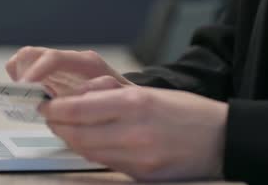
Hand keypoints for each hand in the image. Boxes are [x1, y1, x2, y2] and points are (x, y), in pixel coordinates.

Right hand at [5, 47, 133, 96]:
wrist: (130, 101)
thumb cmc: (122, 103)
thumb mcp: (112, 103)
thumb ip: (89, 103)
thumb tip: (63, 107)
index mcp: (87, 63)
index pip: (54, 58)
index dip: (36, 72)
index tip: (25, 87)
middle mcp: (70, 60)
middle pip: (31, 54)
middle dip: (20, 73)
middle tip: (20, 95)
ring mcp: (59, 66)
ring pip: (25, 61)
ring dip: (19, 79)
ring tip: (24, 98)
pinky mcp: (51, 75)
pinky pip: (27, 71)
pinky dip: (22, 83)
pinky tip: (30, 98)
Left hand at [39, 86, 228, 180]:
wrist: (222, 139)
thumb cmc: (185, 110)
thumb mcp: (145, 92)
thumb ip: (108, 95)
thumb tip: (74, 98)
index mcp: (134, 104)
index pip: (78, 109)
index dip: (55, 109)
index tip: (46, 105)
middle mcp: (133, 132)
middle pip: (77, 134)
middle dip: (57, 125)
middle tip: (49, 117)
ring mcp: (138, 158)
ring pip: (87, 151)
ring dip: (70, 140)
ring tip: (65, 128)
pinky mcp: (141, 175)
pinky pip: (105, 164)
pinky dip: (91, 153)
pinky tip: (87, 143)